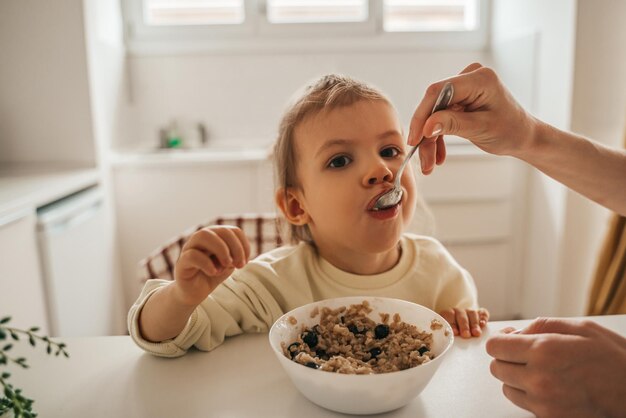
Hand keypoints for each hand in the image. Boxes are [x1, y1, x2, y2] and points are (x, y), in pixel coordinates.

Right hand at [173, 225, 250, 306]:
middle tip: (239, 265)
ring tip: (227, 264)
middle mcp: (202, 238)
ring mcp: (190, 248)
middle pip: (221, 230)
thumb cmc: (213, 274)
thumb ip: (234, 255)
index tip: (245, 261)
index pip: (233, 230)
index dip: (243, 244)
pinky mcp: (182, 262)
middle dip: (235, 247)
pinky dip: (207, 263)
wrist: (194, 292)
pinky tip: (214, 272)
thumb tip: (238, 254)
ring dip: (221, 249)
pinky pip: (192, 255)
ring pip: (203, 235)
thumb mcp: (229, 264)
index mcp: (215, 236)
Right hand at [408, 62, 537, 174]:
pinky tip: (438, 154)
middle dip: (426, 133)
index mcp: (479, 79)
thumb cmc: (511, 131)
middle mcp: (469, 78)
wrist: (523, 137)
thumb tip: (426, 126)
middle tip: (423, 159)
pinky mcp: (460, 99)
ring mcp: (464, 88)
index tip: (415, 139)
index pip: (439, 92)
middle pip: (434, 104)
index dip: (423, 115)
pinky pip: (440, 116)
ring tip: (430, 163)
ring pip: (435, 114)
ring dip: (430, 140)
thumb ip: (452, 124)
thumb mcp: (481, 129)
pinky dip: (438, 136)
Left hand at [439, 307, 488, 337]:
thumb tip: (447, 341)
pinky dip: (484, 318)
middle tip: (466, 335)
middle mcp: (458, 312)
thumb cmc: (449, 334)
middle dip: (464, 325)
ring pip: (472, 313)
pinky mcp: (479, 314)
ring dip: (474, 324)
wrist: (457, 331)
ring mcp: (469, 312)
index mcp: (447, 314)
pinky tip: (483, 324)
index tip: (455, 333)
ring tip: (476, 333)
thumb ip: (446, 335)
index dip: (452, 324)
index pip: (448, 315)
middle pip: (461, 315)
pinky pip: (483, 313)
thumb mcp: (446, 334)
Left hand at [486, 317, 625, 417]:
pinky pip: (525, 404)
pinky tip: (551, 387)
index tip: (510, 340)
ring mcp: (544, 402)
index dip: (501, 341)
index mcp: (544, 350)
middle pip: (497, 368)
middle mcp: (539, 378)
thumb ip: (541, 326)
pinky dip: (531, 396)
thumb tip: (515, 333)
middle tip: (526, 355)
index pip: (495, 347)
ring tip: (541, 372)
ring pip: (507, 388)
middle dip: (507, 359)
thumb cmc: (613, 358)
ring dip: (517, 379)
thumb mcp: (581, 328)